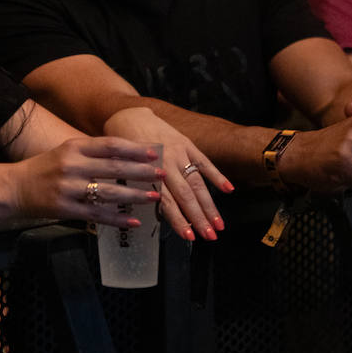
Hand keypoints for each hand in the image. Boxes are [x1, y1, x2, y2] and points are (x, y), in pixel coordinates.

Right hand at [12, 136, 164, 228]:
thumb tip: (127, 155)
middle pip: (113, 167)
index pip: (109, 145)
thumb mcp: (65, 152)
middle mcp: (71, 166)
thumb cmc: (44, 169)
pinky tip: (133, 221)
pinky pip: (97, 215)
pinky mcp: (66, 209)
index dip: (134, 149)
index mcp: (72, 147)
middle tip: (160, 174)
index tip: (153, 152)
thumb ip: (91, 152)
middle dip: (141, 171)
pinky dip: (117, 218)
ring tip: (154, 197)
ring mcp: (68, 188)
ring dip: (134, 195)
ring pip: (108, 192)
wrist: (14, 188)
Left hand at [103, 106, 229, 240]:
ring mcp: (179, 153)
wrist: (127, 115)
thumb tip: (151, 216)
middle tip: (210, 237)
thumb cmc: (122, 148)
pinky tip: (229, 190)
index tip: (189, 236)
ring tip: (219, 225)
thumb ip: (138, 189)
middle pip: (186, 195)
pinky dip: (217, 175)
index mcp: (148, 173)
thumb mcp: (124, 170)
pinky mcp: (187, 143)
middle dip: (200, 218)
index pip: (167, 202)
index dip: (179, 220)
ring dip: (209, 205)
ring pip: (197, 182)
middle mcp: (166, 163)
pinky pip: (204, 161)